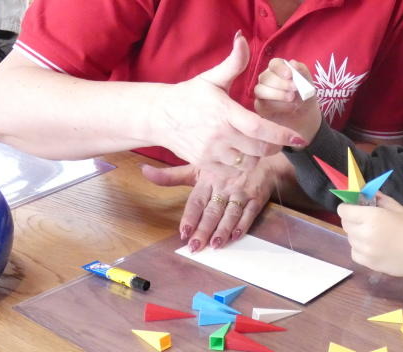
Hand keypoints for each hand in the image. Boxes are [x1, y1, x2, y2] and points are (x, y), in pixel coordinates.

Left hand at [141, 160, 274, 250]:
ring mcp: (241, 191)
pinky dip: (243, 225)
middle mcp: (223, 185)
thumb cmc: (225, 164)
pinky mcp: (256, 197)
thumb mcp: (198, 167)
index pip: (197, 201)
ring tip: (215, 245)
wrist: (259, 156)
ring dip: (223, 229)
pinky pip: (249, 212)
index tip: (183, 232)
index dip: (190, 216)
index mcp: (207, 179)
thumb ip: (171, 175)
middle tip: (196, 246)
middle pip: (212, 210)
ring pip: (230, 213)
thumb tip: (143, 171)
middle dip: (204, 229)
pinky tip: (235, 236)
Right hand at [151, 32, 306, 170]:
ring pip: (248, 163)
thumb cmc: (189, 95)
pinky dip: (241, 165)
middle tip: (277, 139)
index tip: (299, 137)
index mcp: (225, 112)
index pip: (259, 128)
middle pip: (259, 149)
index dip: (282, 135)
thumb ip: (233, 62)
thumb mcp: (212, 78)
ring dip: (257, 156)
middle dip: (274, 146)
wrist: (158, 116)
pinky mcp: (204, 164)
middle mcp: (219, 135)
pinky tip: (240, 153)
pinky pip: (232, 172)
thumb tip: (243, 38)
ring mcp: (211, 152)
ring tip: (256, 145)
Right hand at [254, 58, 321, 144]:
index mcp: (278, 69)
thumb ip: (301, 71)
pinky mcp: (260, 106)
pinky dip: (277, 106)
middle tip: (295, 89)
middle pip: (265, 77)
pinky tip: (290, 107)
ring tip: (292, 98)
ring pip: (260, 90)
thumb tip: (293, 63)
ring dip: (277, 94)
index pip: (274, 63)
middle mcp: (267, 79)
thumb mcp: (308, 81)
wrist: (305, 113)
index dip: (280, 68)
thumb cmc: (304, 94)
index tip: (289, 75)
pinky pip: (263, 104)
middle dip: (280, 83)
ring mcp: (261, 92)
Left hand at [337, 193, 402, 282]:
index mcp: (371, 217)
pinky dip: (359, 248)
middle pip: (345, 224)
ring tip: (372, 234)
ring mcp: (364, 250)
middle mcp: (364, 234)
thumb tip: (368, 193)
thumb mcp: (399, 208)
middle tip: (365, 219)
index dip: (347, 207)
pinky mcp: (367, 263)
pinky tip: (372, 246)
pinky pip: (354, 252)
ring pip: (350, 238)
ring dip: (356, 233)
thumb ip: (380, 200)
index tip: (354, 207)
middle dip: (352, 219)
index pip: (344, 211)